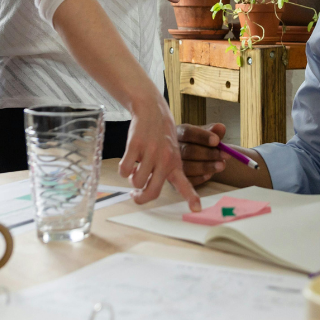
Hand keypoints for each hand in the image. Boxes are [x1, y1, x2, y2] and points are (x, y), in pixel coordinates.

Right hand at [121, 95, 201, 210]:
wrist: (151, 110)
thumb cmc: (160, 135)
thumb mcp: (170, 152)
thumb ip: (163, 172)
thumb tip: (144, 191)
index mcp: (175, 163)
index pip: (185, 183)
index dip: (191, 197)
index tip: (196, 209)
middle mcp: (165, 159)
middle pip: (152, 192)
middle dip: (140, 198)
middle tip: (135, 194)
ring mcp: (150, 152)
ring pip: (136, 182)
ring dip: (131, 179)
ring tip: (135, 168)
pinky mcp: (135, 145)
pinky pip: (124, 170)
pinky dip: (123, 170)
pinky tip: (128, 160)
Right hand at [177, 122, 226, 185]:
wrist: (191, 156)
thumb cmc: (198, 143)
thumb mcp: (205, 134)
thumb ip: (213, 131)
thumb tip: (221, 128)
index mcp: (178, 132)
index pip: (188, 132)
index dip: (202, 137)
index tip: (217, 140)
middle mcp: (172, 148)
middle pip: (188, 151)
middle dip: (208, 153)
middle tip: (226, 155)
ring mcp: (171, 164)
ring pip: (187, 166)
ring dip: (207, 166)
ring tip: (221, 165)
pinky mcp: (175, 179)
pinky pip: (187, 180)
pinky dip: (200, 177)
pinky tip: (210, 174)